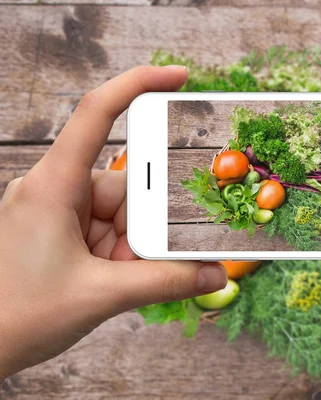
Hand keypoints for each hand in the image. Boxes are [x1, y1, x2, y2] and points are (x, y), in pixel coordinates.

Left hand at [0, 66, 226, 379]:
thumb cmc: (16, 315)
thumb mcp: (100, 295)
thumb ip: (164, 282)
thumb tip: (215, 274)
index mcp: (54, 185)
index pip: (96, 114)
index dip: (137, 85)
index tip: (179, 79)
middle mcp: (58, 190)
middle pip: (126, 185)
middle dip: (145, 226)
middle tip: (142, 260)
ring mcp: (60, 212)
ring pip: (123, 214)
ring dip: (134, 249)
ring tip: (123, 281)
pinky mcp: (65, 234)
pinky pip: (111, 232)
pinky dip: (124, 256)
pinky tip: (120, 279)